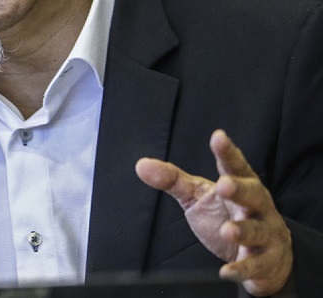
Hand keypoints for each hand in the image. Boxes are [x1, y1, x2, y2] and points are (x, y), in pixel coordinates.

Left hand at [135, 130, 291, 295]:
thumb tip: (141, 165)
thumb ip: (173, 180)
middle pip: (253, 195)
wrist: (264, 255)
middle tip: (223, 185)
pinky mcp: (267, 261)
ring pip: (258, 230)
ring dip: (243, 230)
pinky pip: (256, 266)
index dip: (227, 152)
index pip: (235, 166)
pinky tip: (227, 272)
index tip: (218, 137)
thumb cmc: (226, 216)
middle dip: (239, 190)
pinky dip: (242, 269)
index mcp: (240, 185)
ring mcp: (266, 234)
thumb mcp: (198, 196)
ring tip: (228, 231)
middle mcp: (257, 207)